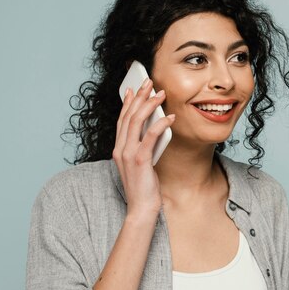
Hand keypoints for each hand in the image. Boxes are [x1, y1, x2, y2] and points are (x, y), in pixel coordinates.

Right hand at [112, 79, 174, 220]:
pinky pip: (149, 136)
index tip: (133, 89)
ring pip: (136, 121)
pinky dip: (160, 124)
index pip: (122, 120)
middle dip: (139, 96)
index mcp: (119, 149)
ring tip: (161, 93)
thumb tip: (154, 129)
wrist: (141, 207)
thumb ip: (144, 146)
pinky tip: (169, 117)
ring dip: (149, 105)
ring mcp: (128, 153)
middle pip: (128, 115)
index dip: (127, 103)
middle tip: (149, 82)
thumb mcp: (142, 162)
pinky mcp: (140, 159)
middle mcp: (120, 148)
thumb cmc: (145, 187)